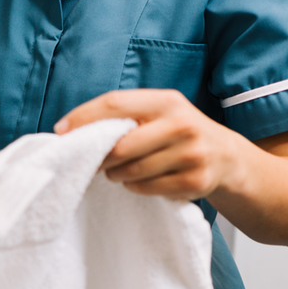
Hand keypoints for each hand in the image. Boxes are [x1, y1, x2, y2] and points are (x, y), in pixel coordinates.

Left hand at [54, 89, 242, 200]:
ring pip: (132, 170)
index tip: (61, 131)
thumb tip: (68, 129)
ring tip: (115, 171)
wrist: (226, 156)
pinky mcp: (195, 181)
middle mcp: (181, 124)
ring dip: (114, 174)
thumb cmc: (176, 131)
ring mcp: (191, 154)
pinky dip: (134, 187)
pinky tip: (136, 181)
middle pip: (121, 144)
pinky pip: (147, 188)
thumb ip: (122, 114)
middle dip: (99, 156)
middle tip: (91, 161)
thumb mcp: (157, 112)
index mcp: (166, 100)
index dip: (84, 117)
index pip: (115, 103)